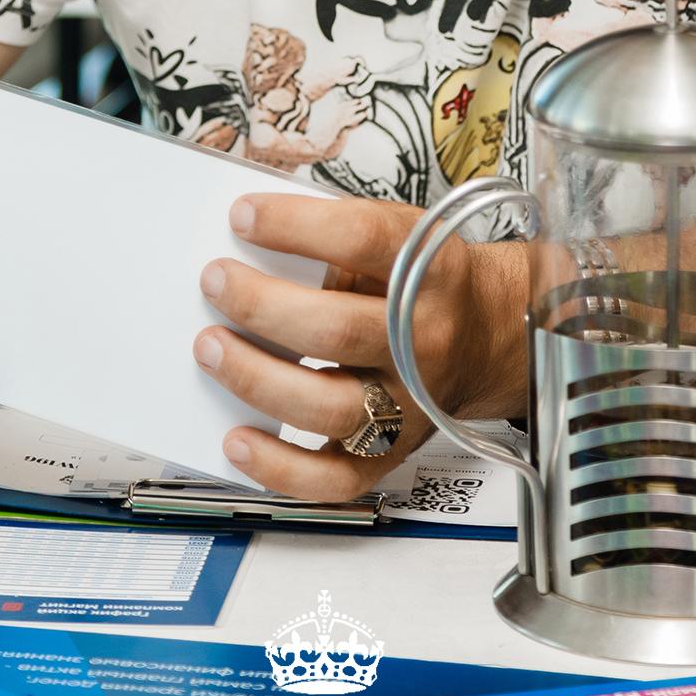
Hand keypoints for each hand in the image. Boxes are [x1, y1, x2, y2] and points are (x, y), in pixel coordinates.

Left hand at [193, 193, 526, 501]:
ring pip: (329, 407)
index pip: (363, 240)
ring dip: (257, 378)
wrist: (486, 337)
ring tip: (209, 348)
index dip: (297, 226)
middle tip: (215, 281)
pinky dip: (279, 467)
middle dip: (261, 305)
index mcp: (430, 271)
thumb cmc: (423, 280)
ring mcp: (408, 405)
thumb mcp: (402, 234)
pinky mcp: (390, 452)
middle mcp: (423, 340)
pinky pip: (334, 479)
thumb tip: (253, 224)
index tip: (244, 216)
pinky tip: (236, 439)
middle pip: (337, 331)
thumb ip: (340, 229)